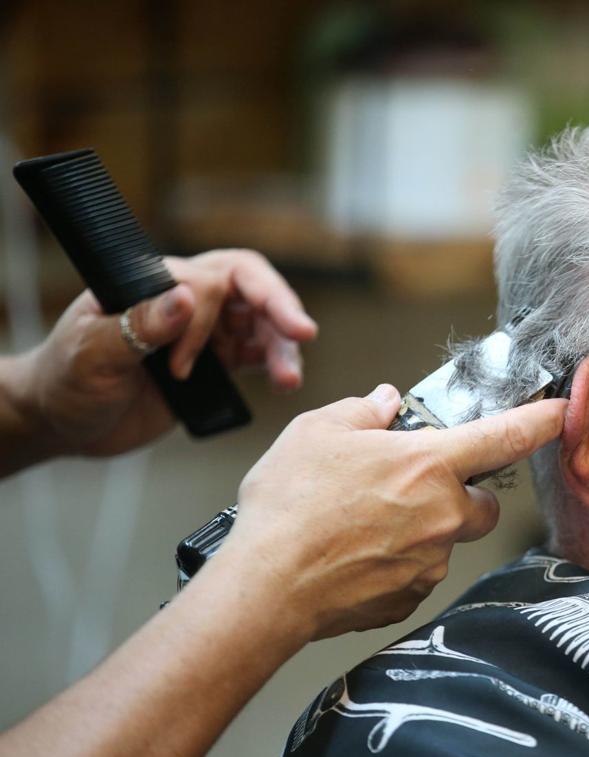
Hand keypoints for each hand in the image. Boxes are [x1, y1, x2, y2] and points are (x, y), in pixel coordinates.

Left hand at [23, 249, 315, 457]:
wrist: (64, 422)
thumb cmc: (66, 377)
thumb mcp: (91, 352)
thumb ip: (140, 325)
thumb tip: (187, 299)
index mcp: (155, 283)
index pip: (209, 280)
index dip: (207, 318)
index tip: (179, 365)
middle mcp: (187, 301)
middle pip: (251, 289)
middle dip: (279, 307)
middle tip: (303, 332)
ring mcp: (205, 332)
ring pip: (261, 324)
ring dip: (282, 346)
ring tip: (289, 379)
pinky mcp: (215, 364)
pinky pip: (258, 356)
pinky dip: (276, 365)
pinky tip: (284, 381)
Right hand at [217, 386, 565, 640]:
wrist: (266, 587)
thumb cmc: (289, 507)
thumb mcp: (317, 432)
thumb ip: (362, 413)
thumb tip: (383, 405)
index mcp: (429, 465)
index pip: (506, 437)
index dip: (540, 422)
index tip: (560, 413)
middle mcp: (443, 515)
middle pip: (482, 504)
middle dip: (460, 494)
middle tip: (413, 487)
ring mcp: (430, 561)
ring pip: (447, 540)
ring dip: (423, 530)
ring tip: (365, 524)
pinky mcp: (410, 597)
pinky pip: (419, 573)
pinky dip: (397, 563)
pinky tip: (356, 555)